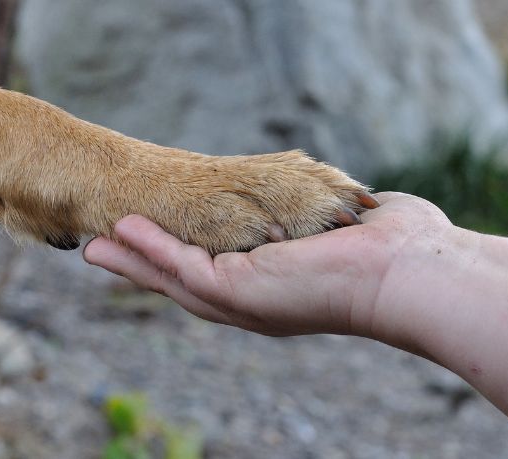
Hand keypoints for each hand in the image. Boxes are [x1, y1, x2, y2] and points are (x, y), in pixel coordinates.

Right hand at [83, 192, 452, 338]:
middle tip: (101, 252)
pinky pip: (181, 266)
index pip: (217, 271)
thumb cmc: (394, 248)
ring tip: (96, 246)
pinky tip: (122, 233)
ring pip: (172, 279)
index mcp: (275, 288)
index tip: (151, 240)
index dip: (180, 257)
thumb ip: (331, 216)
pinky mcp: (238, 290)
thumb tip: (354, 204)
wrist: (411, 271)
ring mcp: (243, 300)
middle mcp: (253, 301)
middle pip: (183, 283)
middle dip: (142, 266)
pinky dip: (150, 250)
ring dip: (133, 261)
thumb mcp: (346, 225)